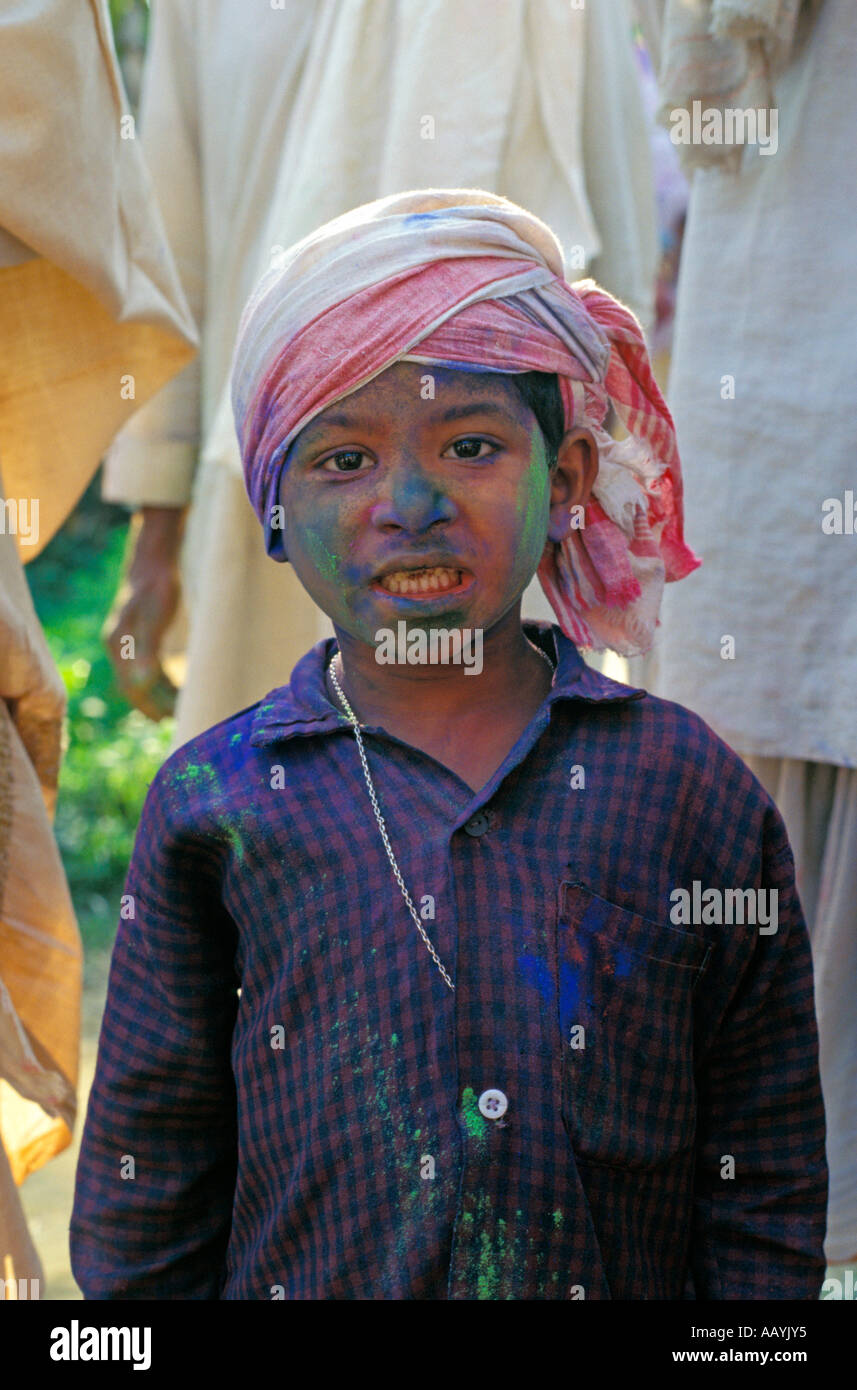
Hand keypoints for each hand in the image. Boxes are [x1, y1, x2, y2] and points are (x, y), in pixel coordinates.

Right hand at [103, 506, 186, 719]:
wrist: (154, 560)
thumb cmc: (157, 586)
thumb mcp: (156, 617)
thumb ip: (150, 651)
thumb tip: (144, 683)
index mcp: (119, 644)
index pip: (132, 687)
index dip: (150, 706)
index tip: (171, 720)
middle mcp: (118, 646)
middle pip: (135, 686)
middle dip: (155, 705)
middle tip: (180, 720)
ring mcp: (126, 641)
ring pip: (141, 677)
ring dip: (160, 694)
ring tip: (181, 709)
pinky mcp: (138, 636)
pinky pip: (147, 665)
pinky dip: (161, 679)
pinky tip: (177, 686)